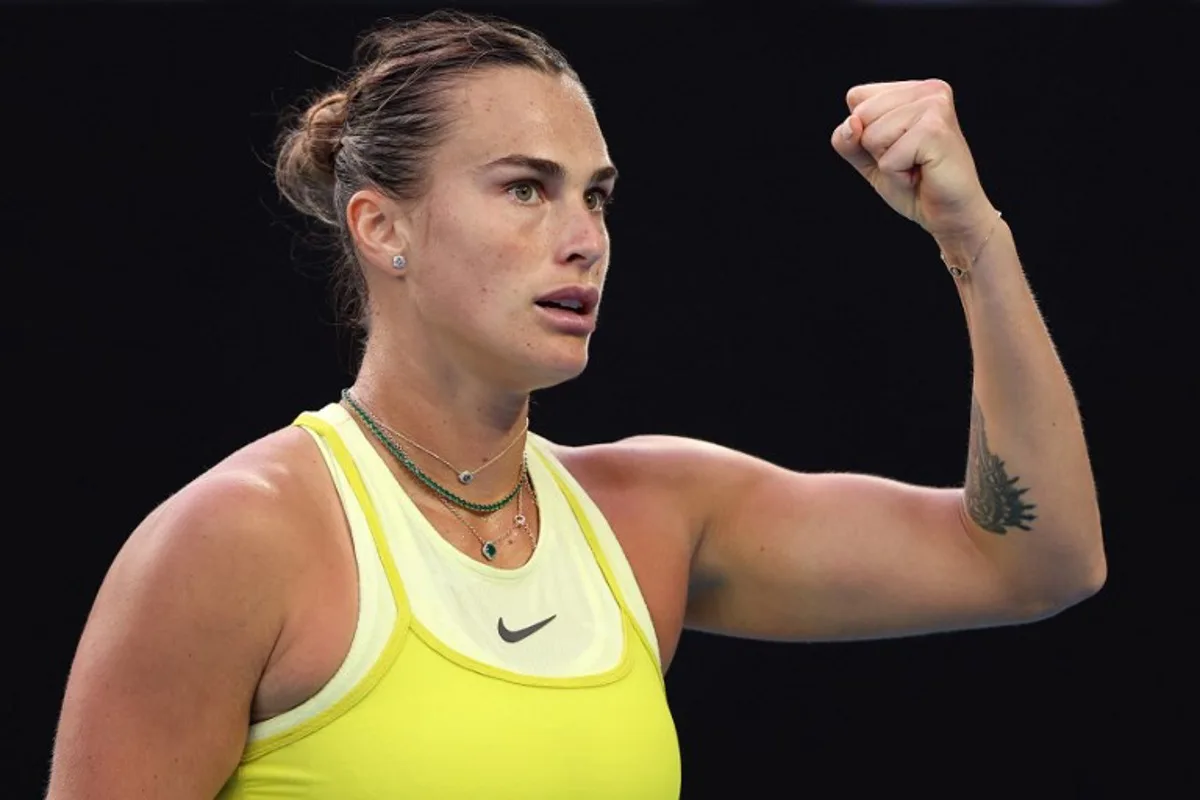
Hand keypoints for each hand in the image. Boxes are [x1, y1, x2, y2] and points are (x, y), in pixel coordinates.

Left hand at [831, 79, 996, 246]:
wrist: (950, 214)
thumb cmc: (915, 184)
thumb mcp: (868, 158)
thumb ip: (848, 139)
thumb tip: (852, 124)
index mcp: (912, 89)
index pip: (856, 98)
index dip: (863, 133)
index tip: (897, 147)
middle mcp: (928, 90)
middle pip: (860, 115)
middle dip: (875, 149)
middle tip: (908, 160)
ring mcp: (934, 107)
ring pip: (872, 136)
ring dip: (888, 163)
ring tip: (916, 166)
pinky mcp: (935, 131)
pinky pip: (888, 159)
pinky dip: (897, 176)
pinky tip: (923, 173)